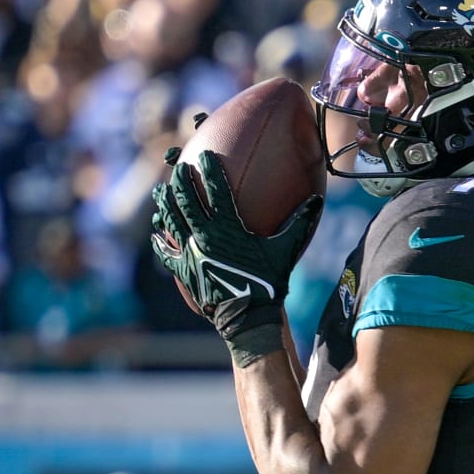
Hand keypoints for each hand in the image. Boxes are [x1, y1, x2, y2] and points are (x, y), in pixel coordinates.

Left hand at [151, 151, 322, 340]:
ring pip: (172, 222)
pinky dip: (160, 242)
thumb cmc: (268, 284)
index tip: (205, 155)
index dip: (209, 169)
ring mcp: (191, 253)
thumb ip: (299, 223)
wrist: (247, 319)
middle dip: (180, 180)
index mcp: (228, 227)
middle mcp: (204, 236)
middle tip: (178, 167)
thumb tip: (318, 200)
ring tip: (161, 191)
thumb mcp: (285, 251)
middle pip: (186, 200)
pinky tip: (155, 234)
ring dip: (165, 204)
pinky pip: (167, 253)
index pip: (215, 189)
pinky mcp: (183, 271)